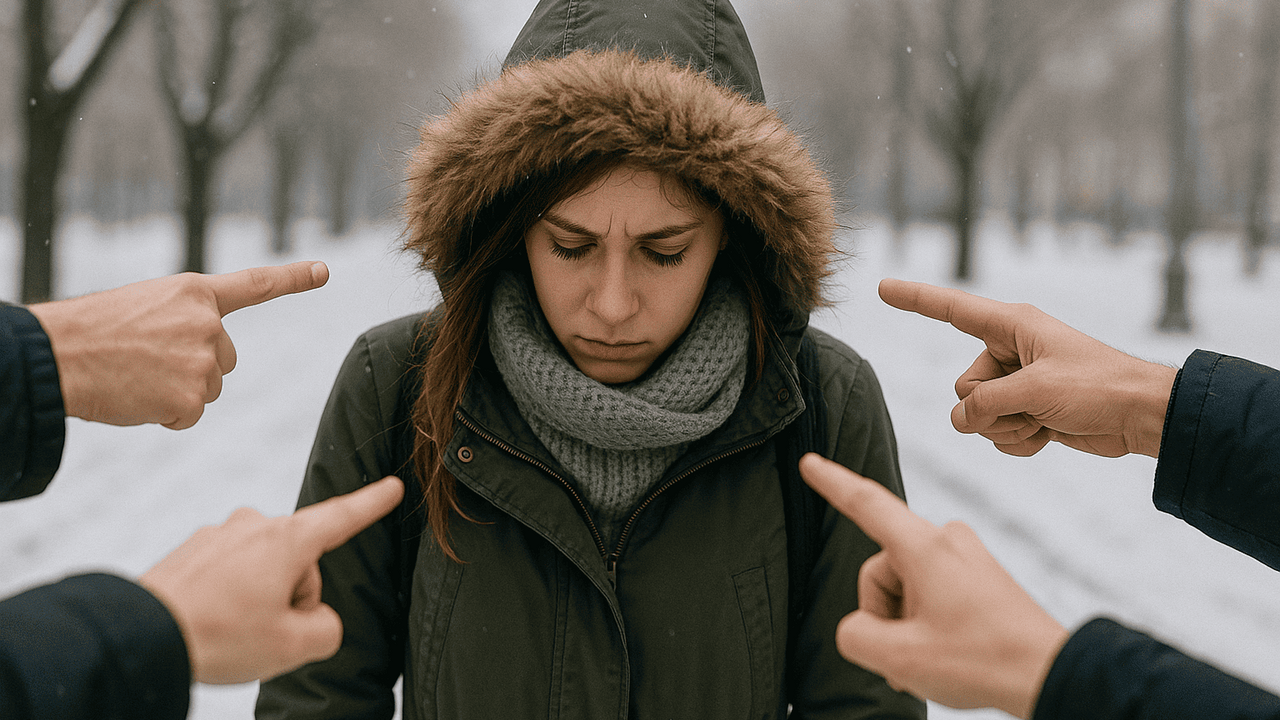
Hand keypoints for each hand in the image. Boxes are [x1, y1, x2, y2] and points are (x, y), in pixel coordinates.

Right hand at [29, 261, 328, 428]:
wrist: (56, 355)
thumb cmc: (92, 332)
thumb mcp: (146, 308)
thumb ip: (184, 323)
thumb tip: (206, 358)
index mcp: (195, 293)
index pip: (255, 284)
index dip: (293, 278)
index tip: (324, 271)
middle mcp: (208, 323)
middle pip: (224, 360)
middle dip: (193, 367)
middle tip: (146, 361)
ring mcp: (203, 360)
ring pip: (206, 389)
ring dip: (176, 391)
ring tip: (135, 376)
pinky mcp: (192, 397)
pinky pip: (189, 416)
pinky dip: (165, 415)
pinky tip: (136, 398)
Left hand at [139, 476, 404, 684]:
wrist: (142, 635)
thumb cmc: (220, 636)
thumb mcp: (294, 645)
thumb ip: (327, 629)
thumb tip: (315, 619)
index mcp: (287, 541)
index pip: (342, 517)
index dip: (372, 504)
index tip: (393, 486)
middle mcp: (255, 527)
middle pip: (300, 564)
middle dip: (293, 598)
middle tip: (263, 632)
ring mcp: (221, 536)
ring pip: (265, 571)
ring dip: (261, 600)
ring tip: (232, 631)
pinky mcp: (195, 552)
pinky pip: (232, 575)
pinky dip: (230, 600)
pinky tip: (212, 622)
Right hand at [799, 454, 1068, 718]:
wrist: (1050, 674)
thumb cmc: (982, 661)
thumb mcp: (900, 659)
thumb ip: (856, 635)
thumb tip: (860, 627)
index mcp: (925, 547)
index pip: (865, 504)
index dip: (832, 483)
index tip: (810, 462)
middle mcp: (946, 540)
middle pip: (881, 569)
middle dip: (883, 614)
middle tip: (906, 657)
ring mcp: (965, 556)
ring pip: (905, 585)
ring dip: (905, 624)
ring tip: (931, 661)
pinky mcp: (978, 575)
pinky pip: (931, 591)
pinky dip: (927, 624)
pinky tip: (945, 655)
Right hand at [878, 278, 1177, 457]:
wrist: (1141, 417)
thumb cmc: (1098, 387)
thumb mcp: (1035, 390)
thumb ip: (985, 403)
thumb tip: (961, 420)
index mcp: (1012, 327)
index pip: (951, 309)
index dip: (914, 298)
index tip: (882, 287)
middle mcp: (1009, 352)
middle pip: (962, 386)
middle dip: (989, 407)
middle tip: (1030, 407)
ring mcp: (1017, 383)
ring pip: (976, 414)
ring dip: (1007, 427)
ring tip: (1045, 420)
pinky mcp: (1028, 411)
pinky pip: (996, 433)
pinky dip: (1018, 441)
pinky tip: (1047, 436)